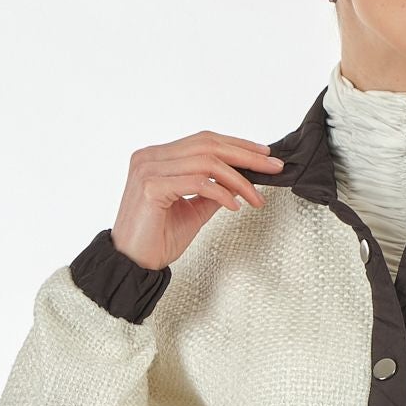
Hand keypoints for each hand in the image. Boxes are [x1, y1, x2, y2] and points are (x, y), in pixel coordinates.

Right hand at [111, 131, 284, 270]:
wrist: (133, 264)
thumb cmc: (156, 240)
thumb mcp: (192, 212)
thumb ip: (213, 193)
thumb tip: (238, 183)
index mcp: (157, 157)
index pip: (203, 141)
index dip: (237, 145)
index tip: (263, 155)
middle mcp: (150, 157)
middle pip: (208, 145)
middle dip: (245, 155)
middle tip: (272, 167)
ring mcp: (149, 169)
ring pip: (206, 162)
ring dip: (239, 179)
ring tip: (256, 197)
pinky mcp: (151, 187)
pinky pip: (198, 182)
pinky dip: (221, 193)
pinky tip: (235, 206)